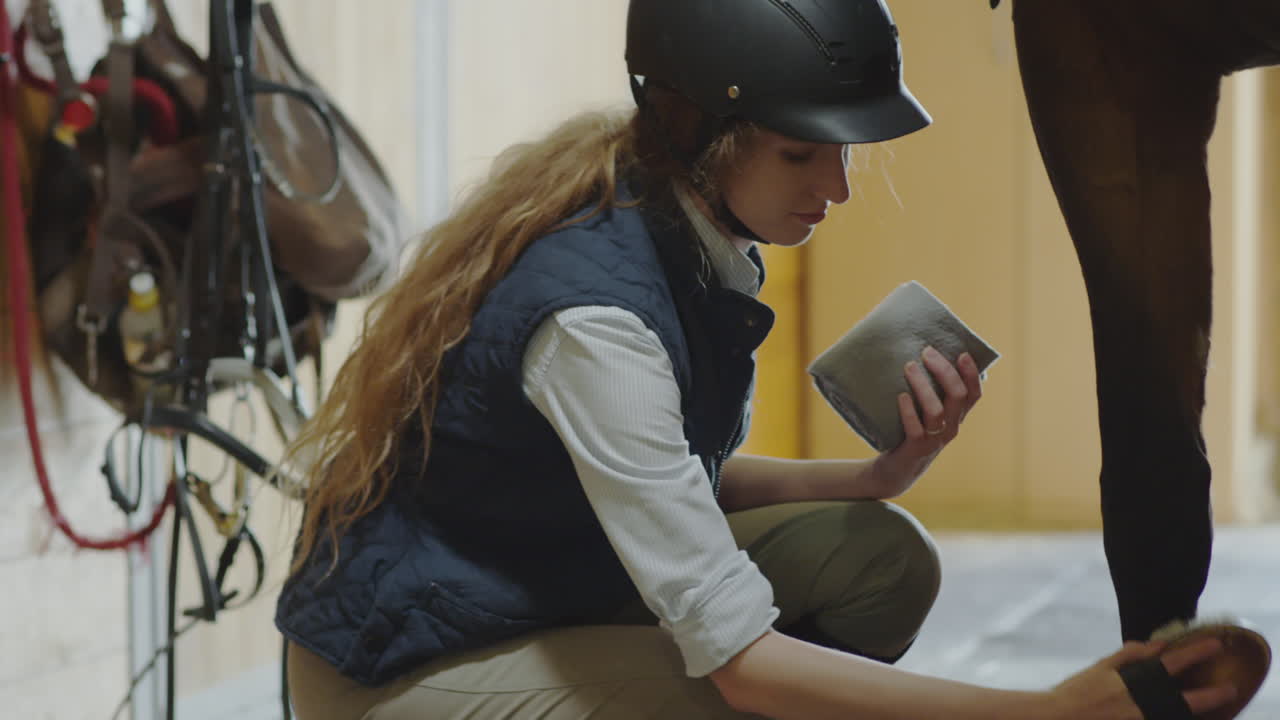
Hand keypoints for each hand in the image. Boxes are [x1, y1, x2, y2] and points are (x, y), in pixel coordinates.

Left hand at [870, 347, 982, 497]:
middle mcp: (951, 427)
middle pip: (958, 396)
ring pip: (937, 411)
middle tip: (926, 352)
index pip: (974, 394)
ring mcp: (935, 440)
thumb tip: (928, 355)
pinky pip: (916, 429)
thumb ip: (933, 390)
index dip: (971, 374)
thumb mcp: (927, 411)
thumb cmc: (912, 431)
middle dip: (944, 371)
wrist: (896, 470)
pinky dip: (909, 411)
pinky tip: (901, 396)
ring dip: (923, 386)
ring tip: (908, 367)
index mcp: (957, 416)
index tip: (961, 353)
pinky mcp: (916, 449)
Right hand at [1046, 638, 1237, 718]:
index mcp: (1134, 680)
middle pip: (1186, 698)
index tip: (1216, 645)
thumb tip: (1155, 644)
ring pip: (1177, 716)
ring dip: (1194, 710)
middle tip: (1230, 689)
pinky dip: (1172, 719)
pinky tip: (1180, 716)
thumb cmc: (1076, 692)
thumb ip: (1129, 656)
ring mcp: (1141, 719)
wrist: (1059, 717)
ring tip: (1212, 704)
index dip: (1196, 652)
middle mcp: (1142, 702)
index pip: (1173, 662)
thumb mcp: (1100, 668)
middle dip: (1211, 694)